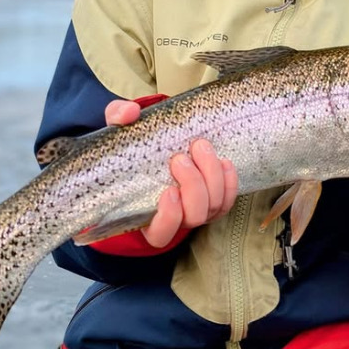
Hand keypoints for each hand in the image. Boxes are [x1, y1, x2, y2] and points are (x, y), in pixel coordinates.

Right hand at [104, 100, 238, 246]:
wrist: (156, 146)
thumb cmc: (134, 147)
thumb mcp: (119, 131)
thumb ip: (118, 118)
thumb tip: (129, 114)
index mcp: (144, 214)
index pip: (160, 234)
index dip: (168, 218)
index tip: (169, 192)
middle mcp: (174, 219)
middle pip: (193, 217)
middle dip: (193, 186)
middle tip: (181, 159)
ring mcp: (196, 210)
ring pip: (213, 207)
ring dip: (211, 178)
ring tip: (201, 148)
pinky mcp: (214, 201)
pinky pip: (228, 200)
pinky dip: (229, 182)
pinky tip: (224, 162)